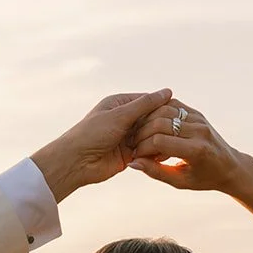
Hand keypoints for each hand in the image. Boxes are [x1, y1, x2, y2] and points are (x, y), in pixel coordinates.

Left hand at [31, 88, 176, 201]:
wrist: (76, 162)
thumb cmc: (92, 133)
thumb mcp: (120, 115)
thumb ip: (144, 105)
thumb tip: (167, 91)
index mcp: (120, 104)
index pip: (148, 100)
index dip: (162, 105)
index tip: (176, 111)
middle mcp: (124, 119)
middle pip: (151, 118)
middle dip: (160, 124)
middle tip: (174, 129)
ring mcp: (127, 137)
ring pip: (150, 135)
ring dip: (156, 139)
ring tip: (167, 141)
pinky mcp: (129, 154)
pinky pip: (147, 151)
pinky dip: (153, 152)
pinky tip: (162, 153)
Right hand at [128, 99, 248, 193]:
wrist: (229, 166)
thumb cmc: (203, 178)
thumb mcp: (180, 181)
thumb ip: (156, 172)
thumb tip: (133, 163)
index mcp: (196, 150)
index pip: (160, 141)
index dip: (143, 148)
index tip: (136, 156)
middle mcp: (199, 131)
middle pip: (159, 123)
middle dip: (142, 134)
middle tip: (134, 145)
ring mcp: (199, 119)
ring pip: (164, 110)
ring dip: (147, 121)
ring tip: (141, 136)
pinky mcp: (197, 113)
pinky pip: (172, 105)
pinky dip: (157, 112)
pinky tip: (151, 125)